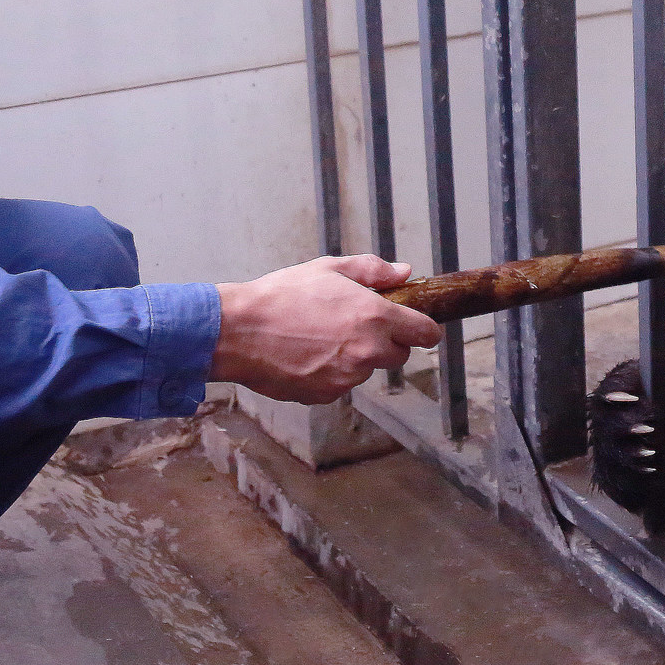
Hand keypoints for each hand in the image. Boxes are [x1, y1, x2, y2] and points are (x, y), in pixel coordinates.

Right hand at [213, 255, 442, 404]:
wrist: (239, 331)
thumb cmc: (281, 296)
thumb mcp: (330, 269)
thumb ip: (374, 271)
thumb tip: (404, 272)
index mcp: (376, 318)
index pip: (426, 333)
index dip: (423, 328)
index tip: (416, 326)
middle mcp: (367, 352)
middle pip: (398, 355)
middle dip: (385, 342)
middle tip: (356, 325)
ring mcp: (347, 378)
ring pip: (366, 370)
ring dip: (355, 358)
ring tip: (320, 337)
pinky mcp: (326, 395)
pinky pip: (340, 384)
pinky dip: (330, 373)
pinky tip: (306, 354)